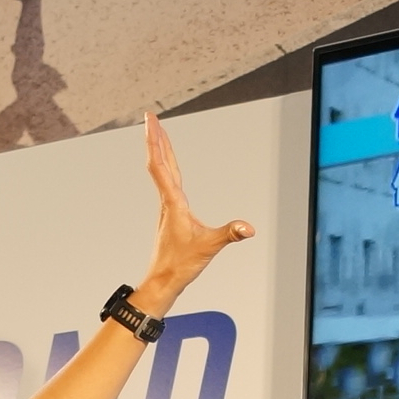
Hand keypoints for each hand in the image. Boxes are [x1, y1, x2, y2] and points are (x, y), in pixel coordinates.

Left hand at [132, 112, 253, 314]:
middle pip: (160, 162)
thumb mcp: (209, 246)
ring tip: (158, 133)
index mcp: (173, 202)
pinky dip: (165, 167)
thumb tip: (248, 228)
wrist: (163, 280)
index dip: (156, 141)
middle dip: (156, 138)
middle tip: (151, 117)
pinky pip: (166, 182)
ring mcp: (167, 207)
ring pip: (162, 171)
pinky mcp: (170, 214)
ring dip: (160, 151)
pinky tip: (168, 166)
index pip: (161, 165)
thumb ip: (229, 234)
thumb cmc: (181, 264)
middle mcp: (167, 201)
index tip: (151, 121)